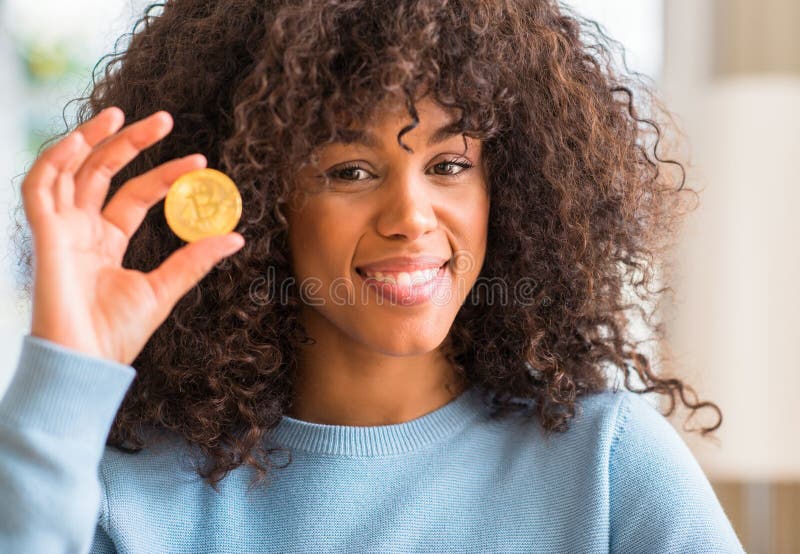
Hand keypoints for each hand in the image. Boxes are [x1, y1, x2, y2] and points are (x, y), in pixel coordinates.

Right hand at [22, 107, 244, 365]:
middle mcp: (82, 231)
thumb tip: (235, 236)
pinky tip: (82, 139)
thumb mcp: (164, 290)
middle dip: (131, 143)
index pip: (136, 195)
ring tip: (121, 114)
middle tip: (166, 119)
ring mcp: (60, 231)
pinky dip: (55, 160)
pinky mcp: (44, 236)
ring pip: (71, 170)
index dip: (164, 175)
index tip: (199, 161)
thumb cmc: (118, 334)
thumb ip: (194, 260)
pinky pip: (39, 187)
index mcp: (106, 242)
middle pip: (103, 173)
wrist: (88, 364)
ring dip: (92, 139)